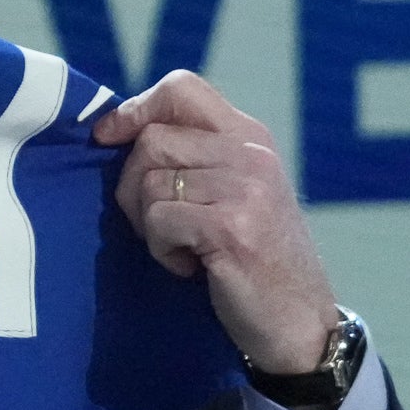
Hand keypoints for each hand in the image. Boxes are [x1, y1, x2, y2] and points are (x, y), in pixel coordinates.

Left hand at [95, 72, 343, 377]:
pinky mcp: (232, 226)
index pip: (182, 88)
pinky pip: (159, 221)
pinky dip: (163, 251)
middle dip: (133, 186)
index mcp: (250, 137)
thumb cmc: (254, 261)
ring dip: (151, 227)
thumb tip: (116, 131)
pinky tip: (193, 268)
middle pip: (152, 139)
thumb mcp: (234, 193)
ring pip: (150, 184)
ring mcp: (246, 188)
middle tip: (157, 226)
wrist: (300, 322)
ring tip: (185, 250)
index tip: (109, 137)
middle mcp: (251, 153)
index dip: (135, 108)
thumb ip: (194, 157)